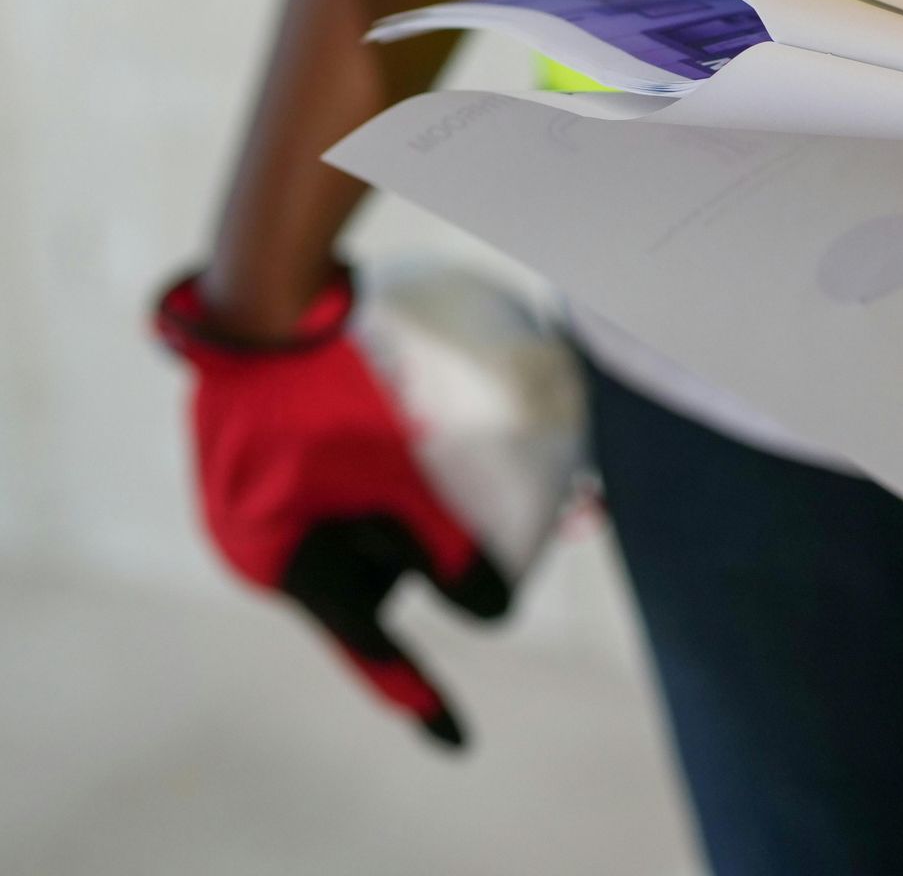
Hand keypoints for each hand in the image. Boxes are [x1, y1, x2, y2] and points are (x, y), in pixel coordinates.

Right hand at [155, 268, 510, 747]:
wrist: (263, 287)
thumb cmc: (323, 380)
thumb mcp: (391, 471)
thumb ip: (444, 545)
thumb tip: (493, 613)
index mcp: (281, 562)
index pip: (366, 644)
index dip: (416, 694)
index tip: (457, 741)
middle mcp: (268, 542)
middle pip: (378, 586)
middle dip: (447, 577)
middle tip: (512, 560)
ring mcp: (274, 497)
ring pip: (374, 534)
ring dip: (433, 526)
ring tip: (508, 494)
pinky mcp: (290, 453)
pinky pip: (360, 489)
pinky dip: (409, 486)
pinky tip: (451, 451)